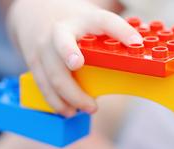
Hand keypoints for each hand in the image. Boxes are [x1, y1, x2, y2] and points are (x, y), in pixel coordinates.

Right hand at [7, 0, 141, 115]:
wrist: (38, 11)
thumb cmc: (76, 24)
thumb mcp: (94, 21)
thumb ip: (114, 34)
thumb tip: (139, 49)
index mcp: (83, 19)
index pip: (104, 20)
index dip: (120, 31)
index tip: (136, 42)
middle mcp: (60, 30)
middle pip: (65, 49)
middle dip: (76, 73)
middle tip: (94, 101)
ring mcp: (44, 47)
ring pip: (53, 75)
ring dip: (70, 97)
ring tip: (89, 109)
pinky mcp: (35, 62)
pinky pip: (43, 85)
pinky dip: (56, 101)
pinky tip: (69, 111)